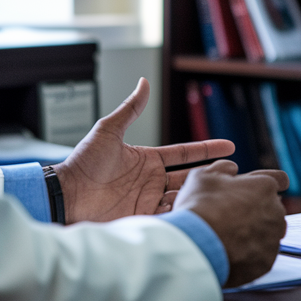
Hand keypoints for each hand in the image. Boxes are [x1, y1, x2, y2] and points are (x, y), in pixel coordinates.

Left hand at [52, 78, 234, 222]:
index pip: (184, 154)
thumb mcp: (109, 130)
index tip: (229, 146)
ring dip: (196, 195)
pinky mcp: (141, 219)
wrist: (67, 195)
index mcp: (147, 160)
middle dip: (211, 175)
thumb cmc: (83, 162)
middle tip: (233, 174)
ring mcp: (147, 201)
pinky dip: (180, 213)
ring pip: (182, 198)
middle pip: (189, 177)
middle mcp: (151, 181)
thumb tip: (144, 82)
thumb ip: (130, 109)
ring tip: (214, 192)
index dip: (207, 149)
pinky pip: (168, 217)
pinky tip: (190, 209)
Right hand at [173, 160, 288, 287]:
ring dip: (255, 233)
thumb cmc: (200, 206)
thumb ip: (222, 168)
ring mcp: (273, 238)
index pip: (280, 180)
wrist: (196, 246)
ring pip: (269, 233)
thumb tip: (231, 168)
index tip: (255, 191)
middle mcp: (276, 211)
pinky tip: (230, 253)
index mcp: (265, 186)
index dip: (264, 184)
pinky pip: (261, 255)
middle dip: (257, 210)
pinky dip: (250, 255)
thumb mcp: (204, 176)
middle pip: (272, 208)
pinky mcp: (266, 262)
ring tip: (229, 237)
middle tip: (231, 216)